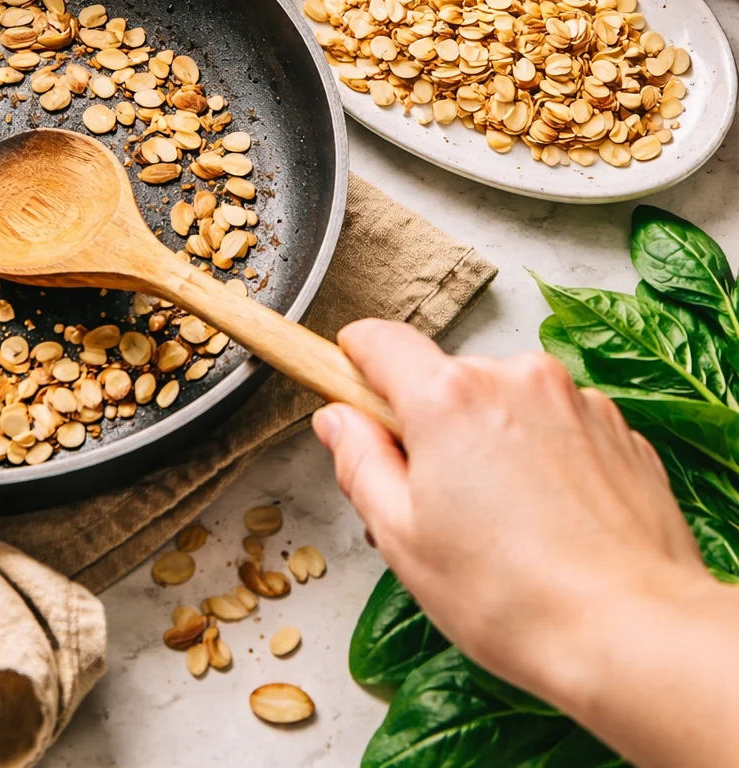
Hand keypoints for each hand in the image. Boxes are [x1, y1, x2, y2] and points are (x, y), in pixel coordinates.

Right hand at [313, 322, 706, 709]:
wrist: (633, 632)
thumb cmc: (516, 598)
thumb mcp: (403, 538)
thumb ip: (360, 463)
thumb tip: (340, 421)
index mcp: (448, 397)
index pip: (381, 341)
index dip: (355, 359)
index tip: (349, 378)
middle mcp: (513, 376)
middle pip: (447, 380)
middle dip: (433, 426)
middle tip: (435, 503)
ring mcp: (573, 398)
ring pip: (506, 402)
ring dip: (493, 441)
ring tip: (504, 526)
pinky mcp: (616, 427)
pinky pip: (558, 425)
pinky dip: (545, 457)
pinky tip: (550, 522)